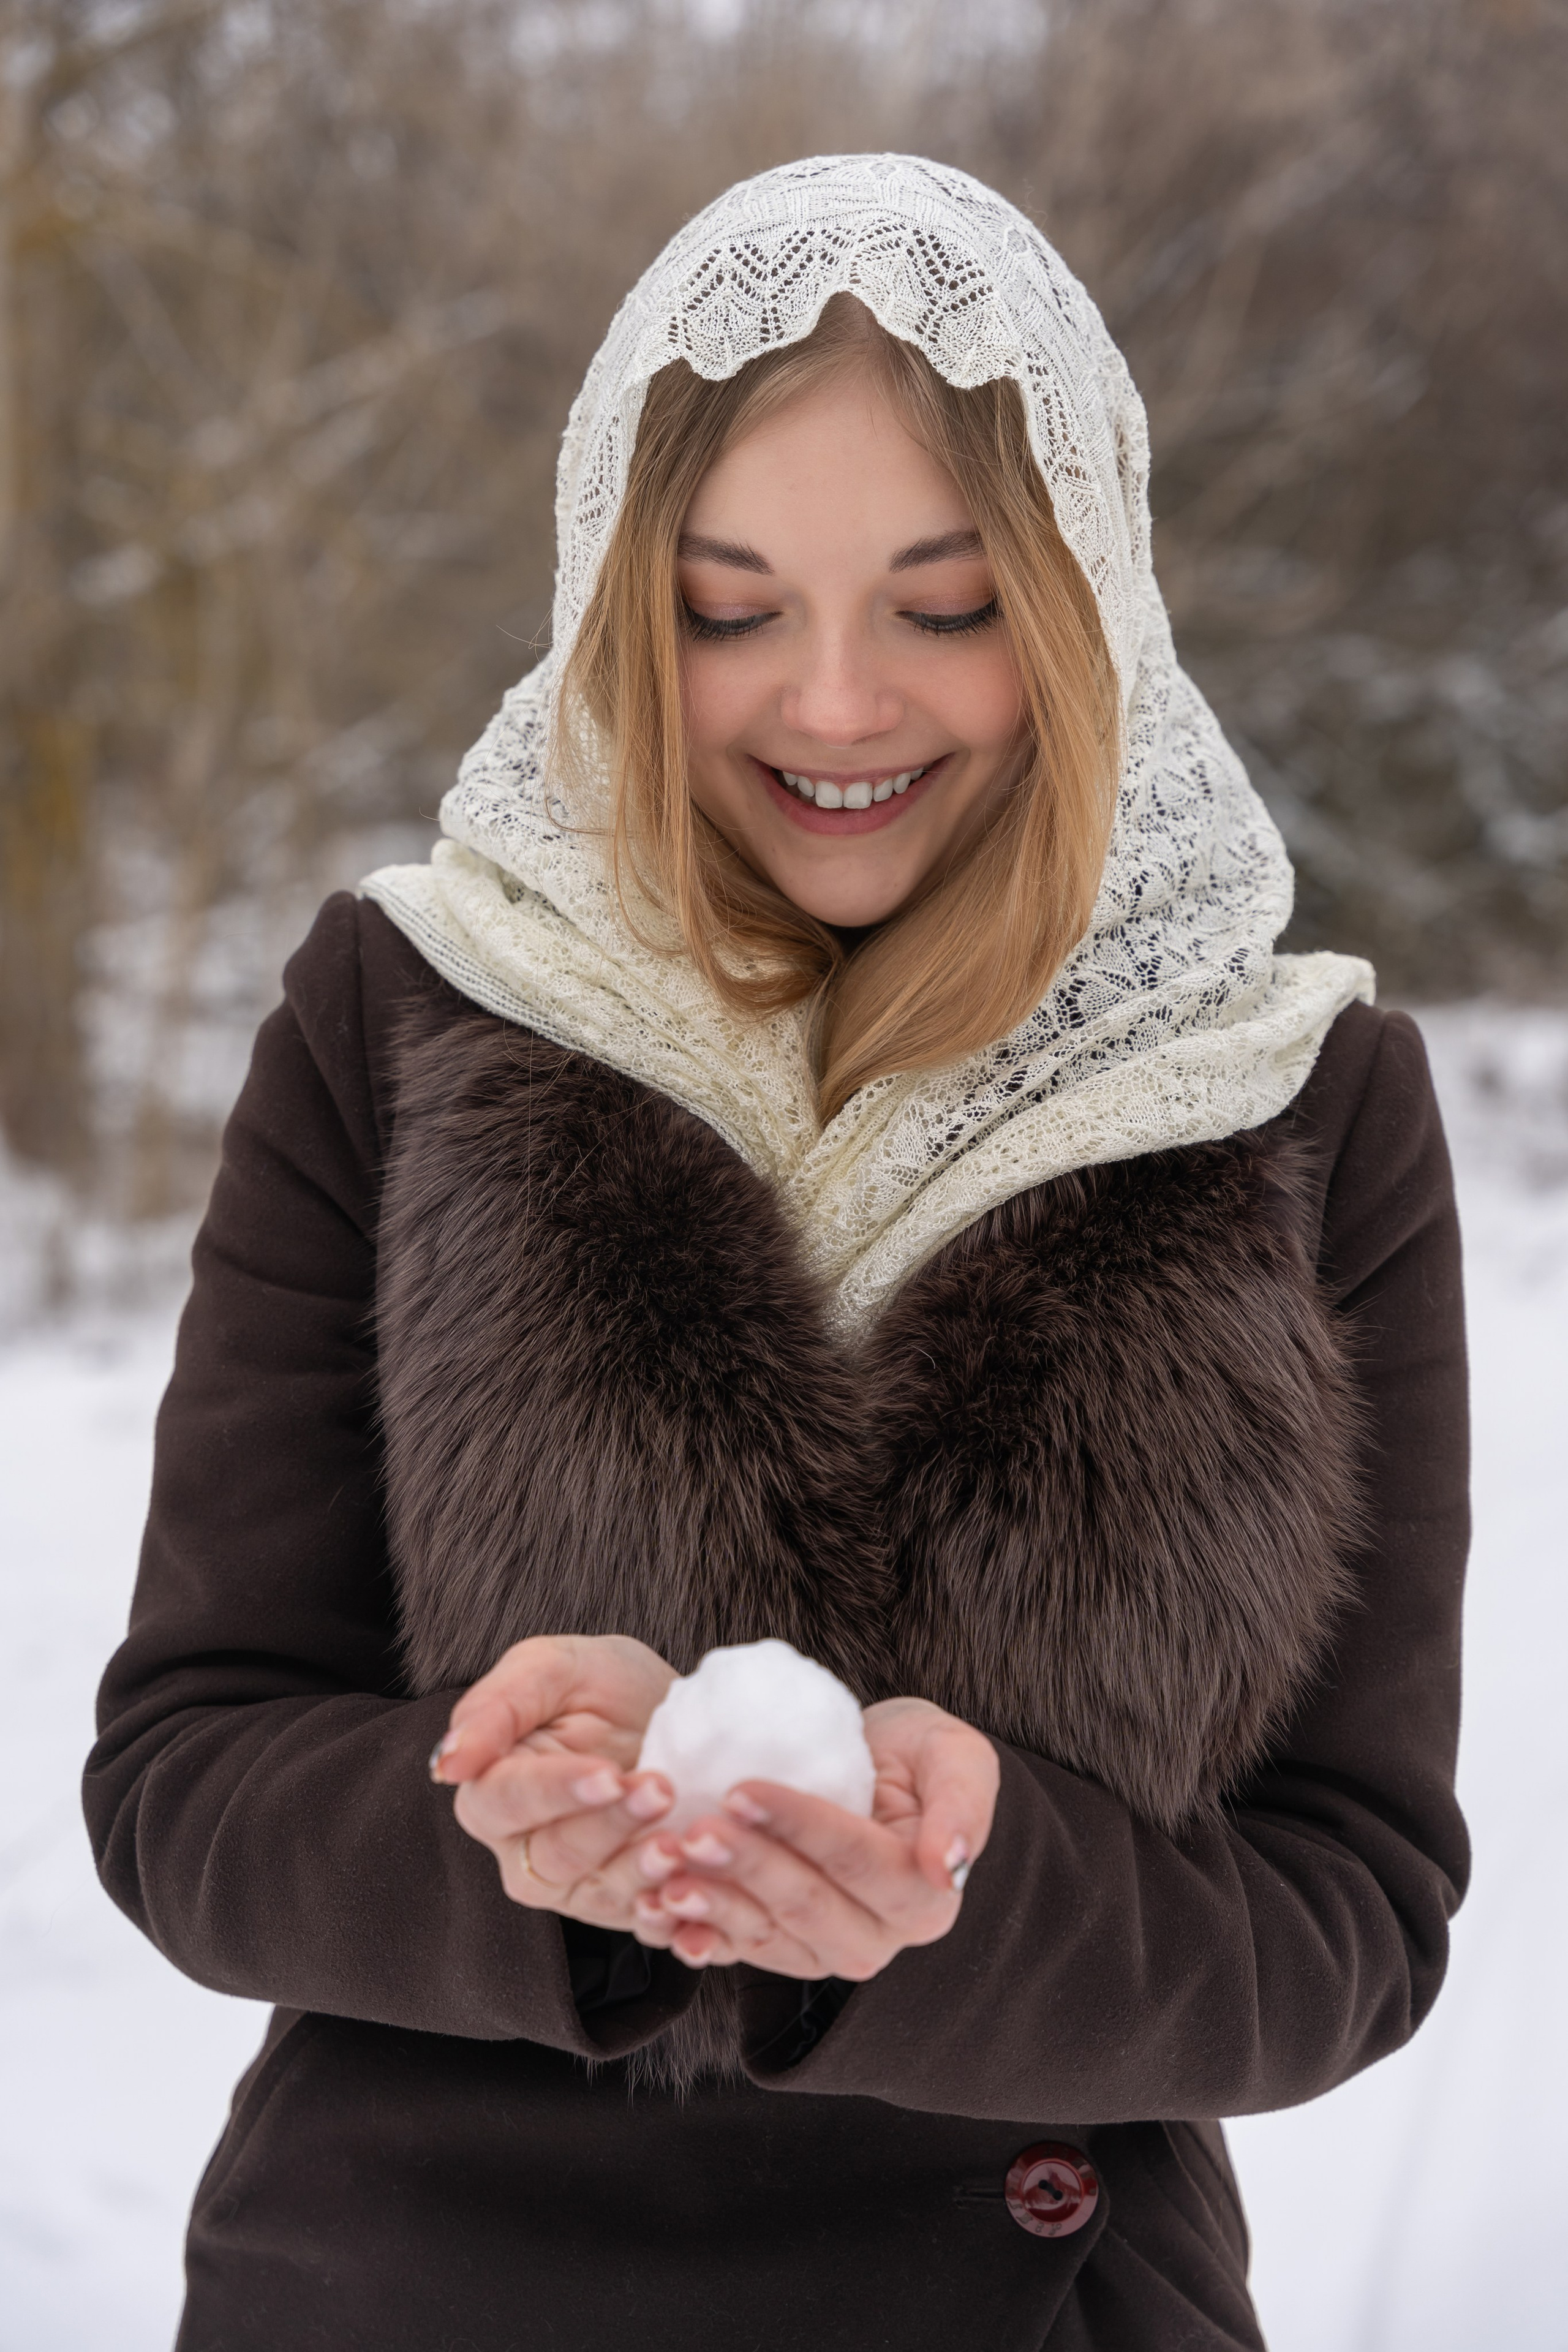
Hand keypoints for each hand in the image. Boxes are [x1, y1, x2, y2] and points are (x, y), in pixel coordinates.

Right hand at [430, 1634, 680, 1929]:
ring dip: (641, 1870)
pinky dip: (669, 1910)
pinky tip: (694, 1885)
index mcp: (492, 1790)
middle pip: (556, 1854)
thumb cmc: (602, 1688)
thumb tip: (449, 1761)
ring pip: (598, 1893)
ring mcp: (575, 1887)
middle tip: (660, 1789)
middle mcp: (524, 1850)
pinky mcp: (623, 1908)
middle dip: (611, 1824)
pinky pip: (641, 1921)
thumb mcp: (554, 1668)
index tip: (607, 1775)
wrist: (675, 1719)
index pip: (507, 1800)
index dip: (557, 1790)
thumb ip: (499, 1705)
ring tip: (681, 1840)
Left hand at [630, 1697, 999, 1981]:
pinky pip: (734, 1950)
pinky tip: (654, 1909)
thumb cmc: (916, 1757)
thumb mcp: (956, 1756)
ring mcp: (824, 1953)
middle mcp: (878, 1939)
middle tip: (691, 1831)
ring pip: (764, 1936)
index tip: (741, 1786)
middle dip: (746, 1868)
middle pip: (806, 1905)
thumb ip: (964, 1803)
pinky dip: (693, 1932)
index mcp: (923, 1898)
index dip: (798, 1826)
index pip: (856, 1860)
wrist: (875, 1776)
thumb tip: (948, 1867)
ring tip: (664, 1869)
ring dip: (710, 1905)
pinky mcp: (780, 1952)